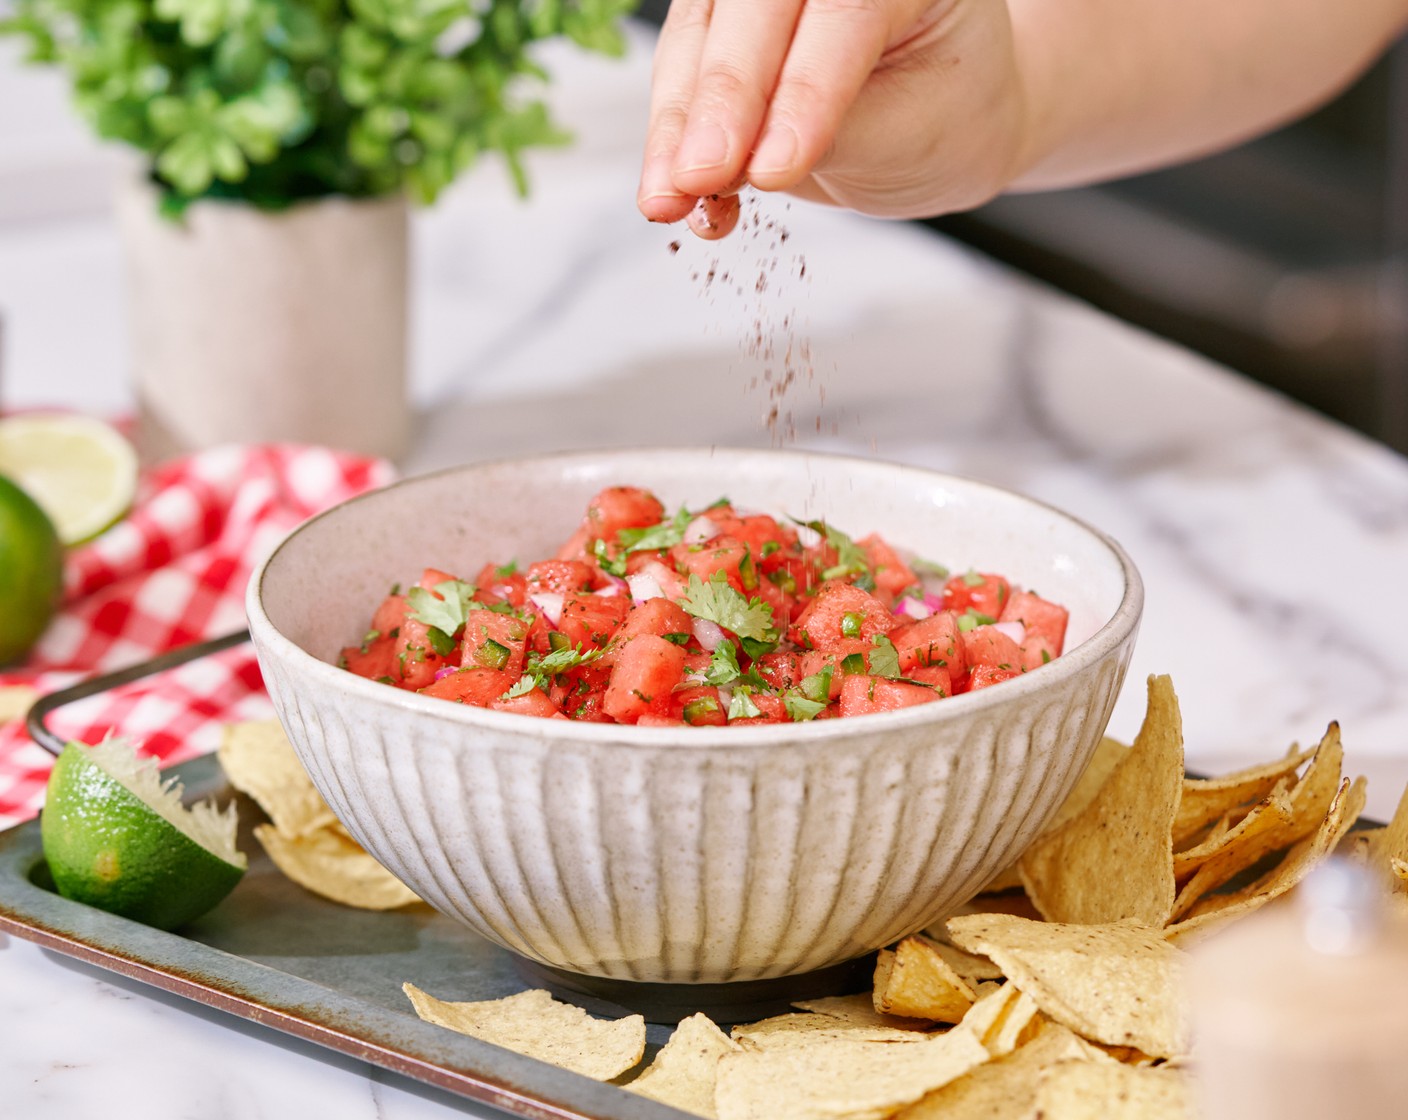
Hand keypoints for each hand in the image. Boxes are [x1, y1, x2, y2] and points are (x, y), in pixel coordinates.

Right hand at [637, 0, 1029, 238]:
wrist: (942, 113)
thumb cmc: (944, 111)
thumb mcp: (911, 133)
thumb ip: (836, 136)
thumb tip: (748, 161)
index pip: (841, 14)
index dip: (801, 94)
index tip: (772, 170)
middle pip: (753, 8)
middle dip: (720, 100)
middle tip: (701, 176)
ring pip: (697, 34)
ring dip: (676, 125)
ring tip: (669, 199)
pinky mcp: (724, 22)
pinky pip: (680, 68)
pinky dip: (670, 137)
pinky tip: (674, 193)